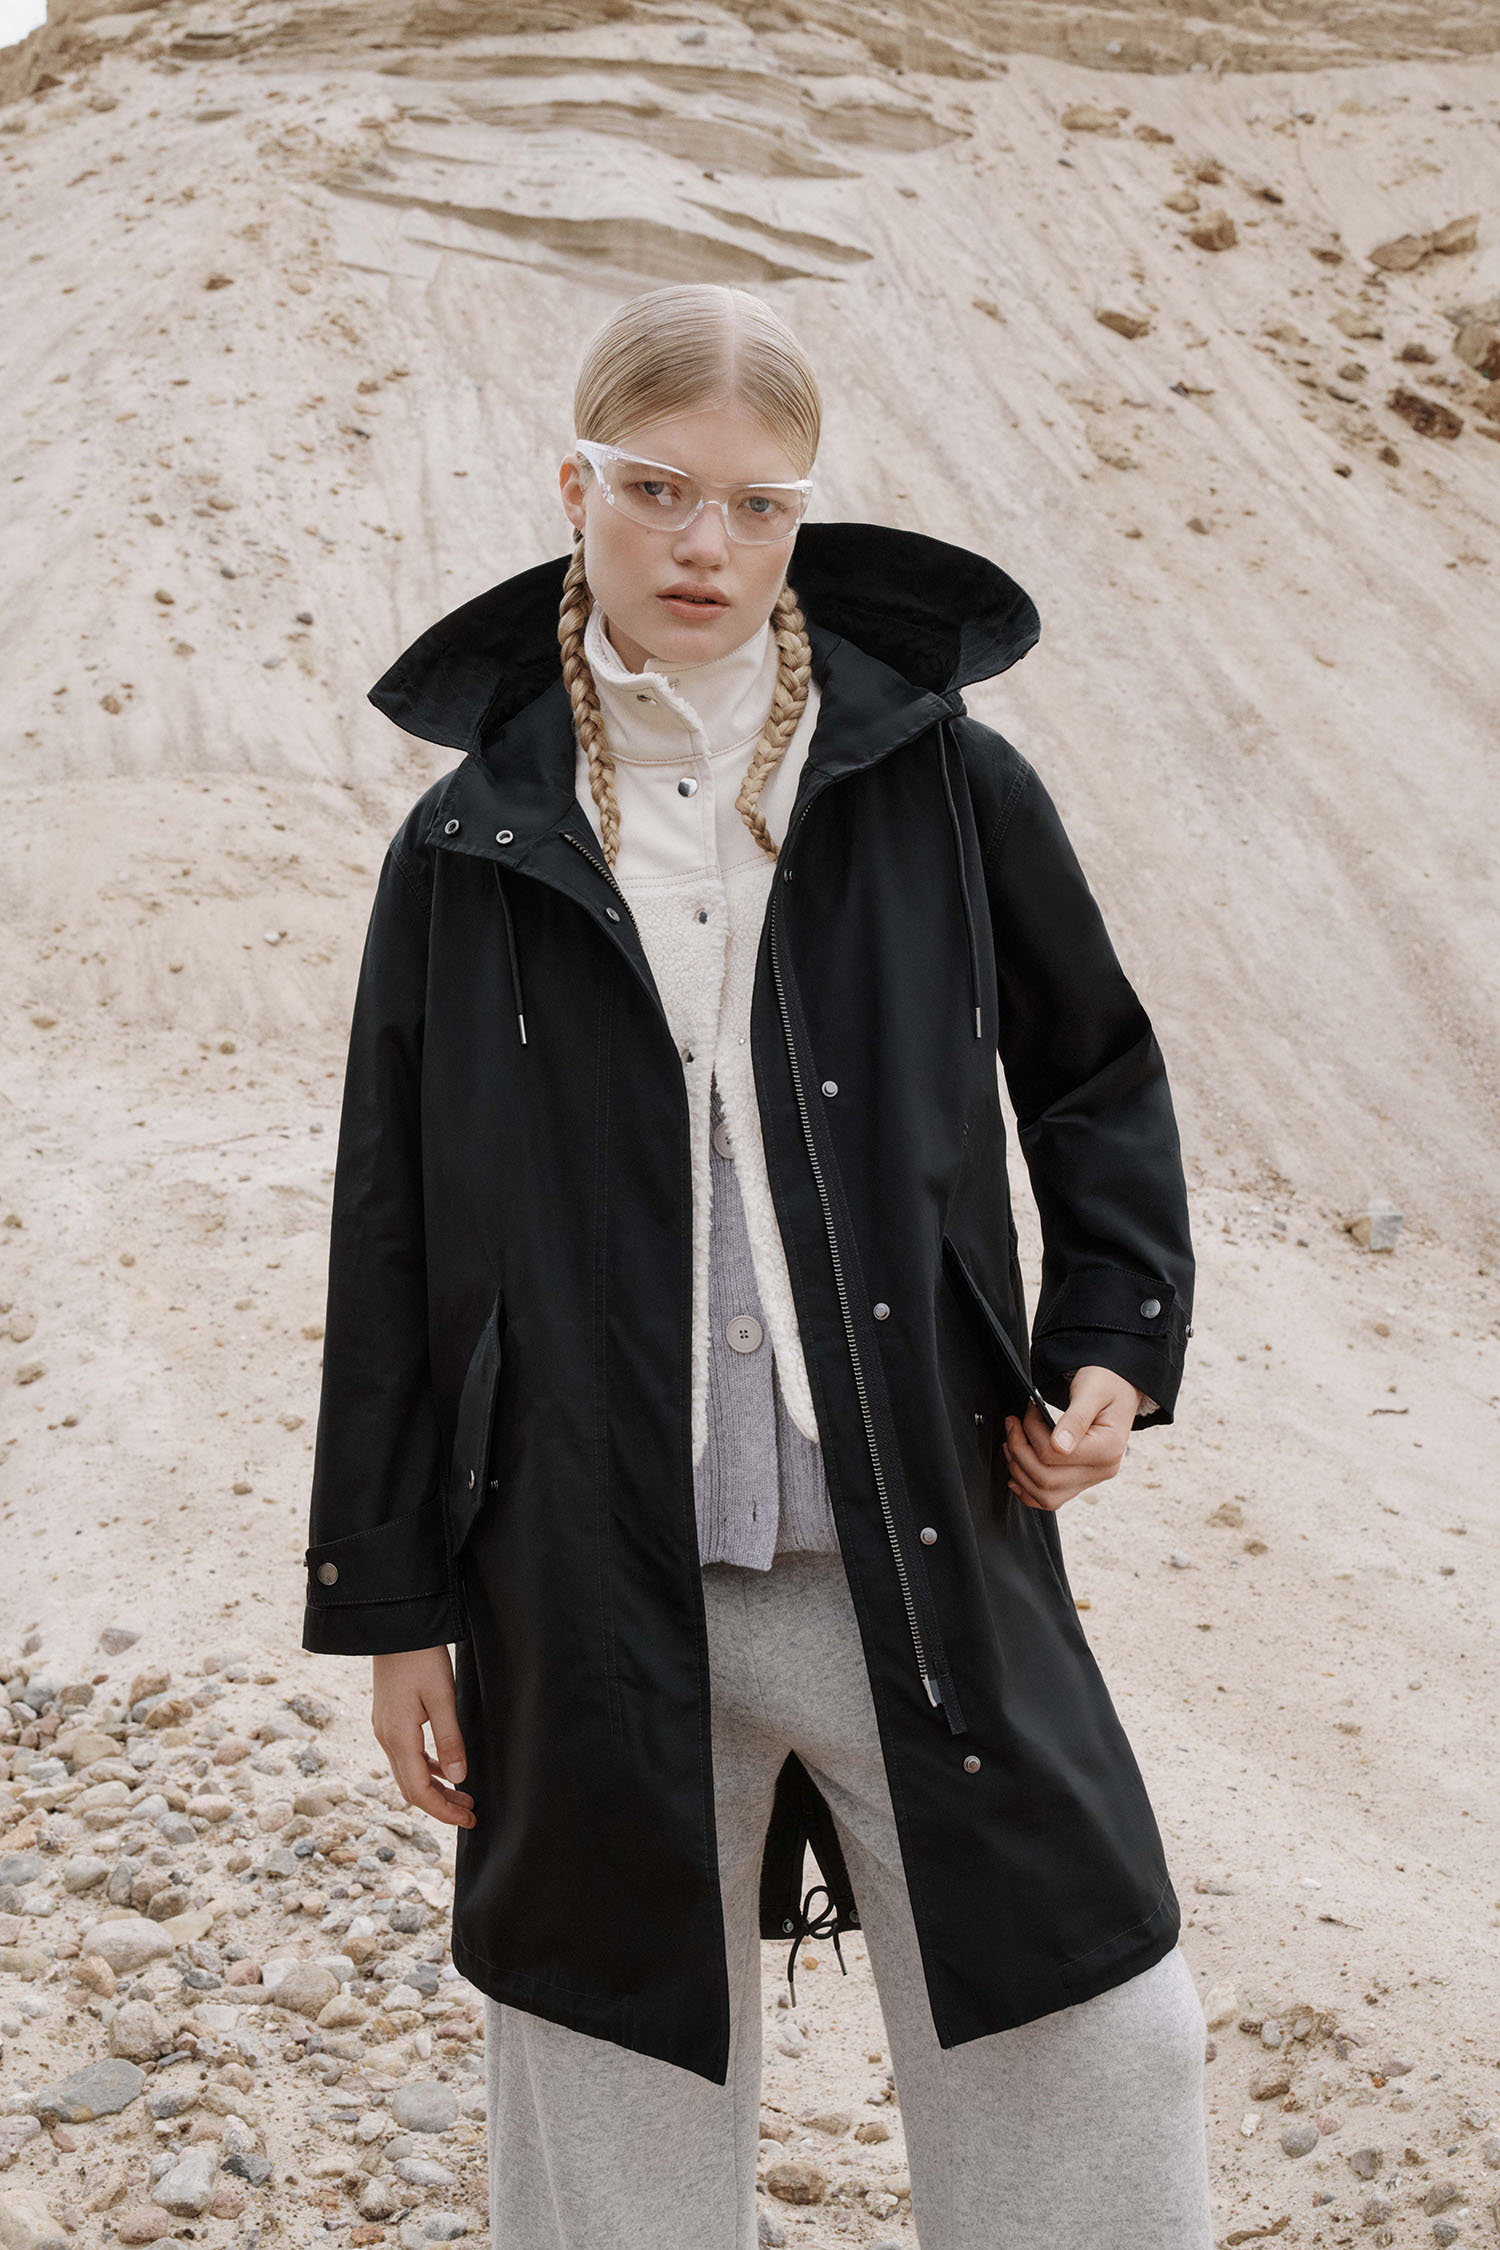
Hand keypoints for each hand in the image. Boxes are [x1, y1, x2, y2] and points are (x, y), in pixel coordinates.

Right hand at [371, 1646, 475, 1829]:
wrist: (394, 1626)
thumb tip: (460, 1779)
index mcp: (398, 1737)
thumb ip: (450, 1740)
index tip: (468, 1819)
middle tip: (470, 1813)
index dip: (443, 1811)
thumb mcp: (442, 1697)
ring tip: (464, 1796)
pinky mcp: (388, 1719)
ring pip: (408, 1773)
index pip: (419, 1791)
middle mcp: (386, 1738)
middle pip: (411, 1787)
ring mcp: (384, 1728)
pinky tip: (446, 1769)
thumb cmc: (420, 1657)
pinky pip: (407, 1755)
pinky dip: (427, 1768)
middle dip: (441, 1805)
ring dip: (435, 1788)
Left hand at [1002, 1366, 1143, 1512]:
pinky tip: (1016, 1469)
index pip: (1055, 1454)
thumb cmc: (1105, 1383)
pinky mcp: (1081, 1481)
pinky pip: (1050, 1499)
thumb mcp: (1092, 1391)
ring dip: (1019, 1472)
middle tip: (1012, 1424)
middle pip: (1046, 1479)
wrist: (1118, 1387)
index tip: (1030, 1407)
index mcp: (1108, 1449)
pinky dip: (1028, 1489)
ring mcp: (1092, 1480)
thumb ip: (1076, 1418)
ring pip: (1045, 1496)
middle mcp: (1102, 1470)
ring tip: (1011, 1443)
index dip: (1032, 1431)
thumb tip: (1058, 1447)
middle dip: (1019, 1451)